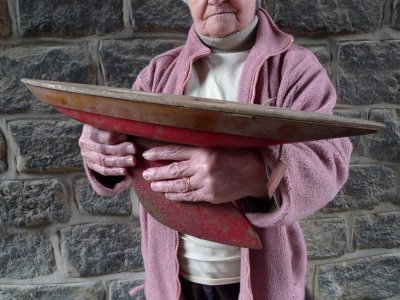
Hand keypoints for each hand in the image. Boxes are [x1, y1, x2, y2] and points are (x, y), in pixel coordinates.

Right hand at [79, 124, 135, 175]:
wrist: (100, 136)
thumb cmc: (111, 126)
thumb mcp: (111, 122)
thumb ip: (118, 124)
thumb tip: (130, 127)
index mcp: (89, 128)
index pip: (99, 134)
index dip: (114, 136)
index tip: (126, 136)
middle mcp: (85, 142)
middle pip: (103, 148)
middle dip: (120, 149)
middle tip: (134, 149)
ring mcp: (87, 155)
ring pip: (104, 160)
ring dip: (120, 161)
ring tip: (133, 160)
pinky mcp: (91, 165)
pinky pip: (103, 170)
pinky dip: (115, 171)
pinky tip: (125, 171)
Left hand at [142, 145, 267, 203]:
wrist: (256, 173)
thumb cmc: (237, 156)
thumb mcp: (218, 145)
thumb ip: (199, 148)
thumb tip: (176, 152)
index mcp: (204, 150)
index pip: (175, 151)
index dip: (159, 153)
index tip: (147, 155)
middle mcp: (202, 167)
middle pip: (173, 170)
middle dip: (157, 173)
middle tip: (145, 175)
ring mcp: (206, 183)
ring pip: (179, 185)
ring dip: (163, 186)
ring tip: (153, 186)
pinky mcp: (210, 195)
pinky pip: (189, 197)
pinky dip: (177, 196)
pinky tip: (168, 195)